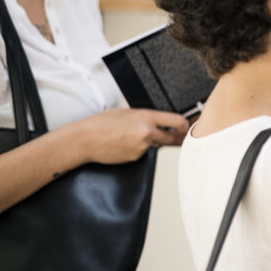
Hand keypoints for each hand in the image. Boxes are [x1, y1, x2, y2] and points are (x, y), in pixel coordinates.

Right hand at [71, 108, 188, 165]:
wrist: (85, 140)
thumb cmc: (101, 123)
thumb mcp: (127, 112)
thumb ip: (146, 117)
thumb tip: (160, 122)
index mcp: (147, 117)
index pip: (177, 121)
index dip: (184, 125)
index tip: (185, 127)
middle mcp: (147, 133)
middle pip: (172, 138)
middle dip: (173, 137)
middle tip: (171, 134)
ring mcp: (142, 147)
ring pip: (155, 145)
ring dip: (151, 142)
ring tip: (131, 135)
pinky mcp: (136, 158)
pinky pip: (143, 152)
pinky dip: (138, 149)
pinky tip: (124, 143)